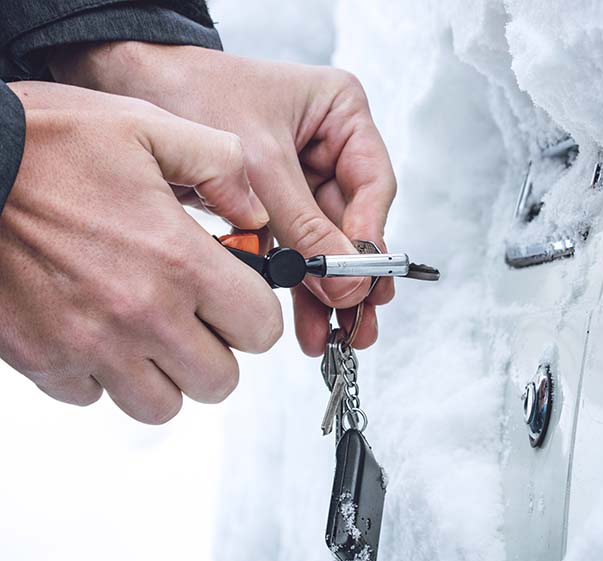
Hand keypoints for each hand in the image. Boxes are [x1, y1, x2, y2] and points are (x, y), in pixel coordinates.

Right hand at [0, 81, 281, 422]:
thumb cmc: (44, 143)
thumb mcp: (146, 125)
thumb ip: (219, 164)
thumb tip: (255, 212)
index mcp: (178, 260)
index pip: (260, 328)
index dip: (257, 313)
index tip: (240, 298)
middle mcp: (141, 315)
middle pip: (219, 380)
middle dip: (219, 350)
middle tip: (199, 317)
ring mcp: (90, 346)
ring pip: (162, 405)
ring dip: (167, 374)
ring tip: (151, 332)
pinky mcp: (43, 362)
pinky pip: (95, 397)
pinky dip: (104, 375)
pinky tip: (96, 330)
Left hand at [51, 43, 396, 355]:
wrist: (134, 86)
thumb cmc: (196, 93)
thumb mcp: (259, 162)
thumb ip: (304, 225)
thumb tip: (346, 281)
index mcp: (341, 114)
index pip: (372, 184)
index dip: (368, 236)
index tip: (358, 279)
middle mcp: (329, 148)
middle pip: (352, 222)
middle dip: (351, 277)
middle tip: (357, 324)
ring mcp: (303, 178)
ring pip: (325, 243)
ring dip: (327, 291)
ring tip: (333, 336)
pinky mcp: (276, 204)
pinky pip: (294, 250)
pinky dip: (297, 285)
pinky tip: (308, 321)